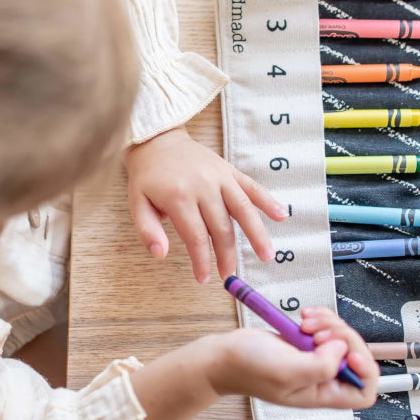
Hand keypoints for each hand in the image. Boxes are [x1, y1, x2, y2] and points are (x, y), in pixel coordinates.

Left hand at [124, 126, 288, 282]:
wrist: (157, 140)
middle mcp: (203, 186)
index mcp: (178, 196)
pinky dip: (268, 201)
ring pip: (243, 209)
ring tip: (267, 256)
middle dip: (226, 255)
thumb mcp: (136, 203)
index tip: (204, 279)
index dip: (201, 261)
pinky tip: (282, 216)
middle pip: (221, 228)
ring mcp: (219, 176)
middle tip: (229, 275)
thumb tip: (160, 254)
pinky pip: (252, 186)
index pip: (195, 237)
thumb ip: (147, 230)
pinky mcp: (229, 170)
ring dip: (257, 234)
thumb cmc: (147, 177)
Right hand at [205, 314, 378, 408]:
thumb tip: (343, 350)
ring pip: (341, 339)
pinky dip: (319, 318)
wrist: (223, 354)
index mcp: (322, 394)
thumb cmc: (248, 367)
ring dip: (329, 324)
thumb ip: (321, 366)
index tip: (347, 352)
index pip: (364, 391)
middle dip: (342, 338)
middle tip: (318, 332)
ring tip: (306, 322)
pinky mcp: (303, 343)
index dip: (365, 370)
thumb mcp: (287, 371)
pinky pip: (325, 327)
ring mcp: (313, 359)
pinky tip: (304, 317)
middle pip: (355, 357)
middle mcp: (321, 379)